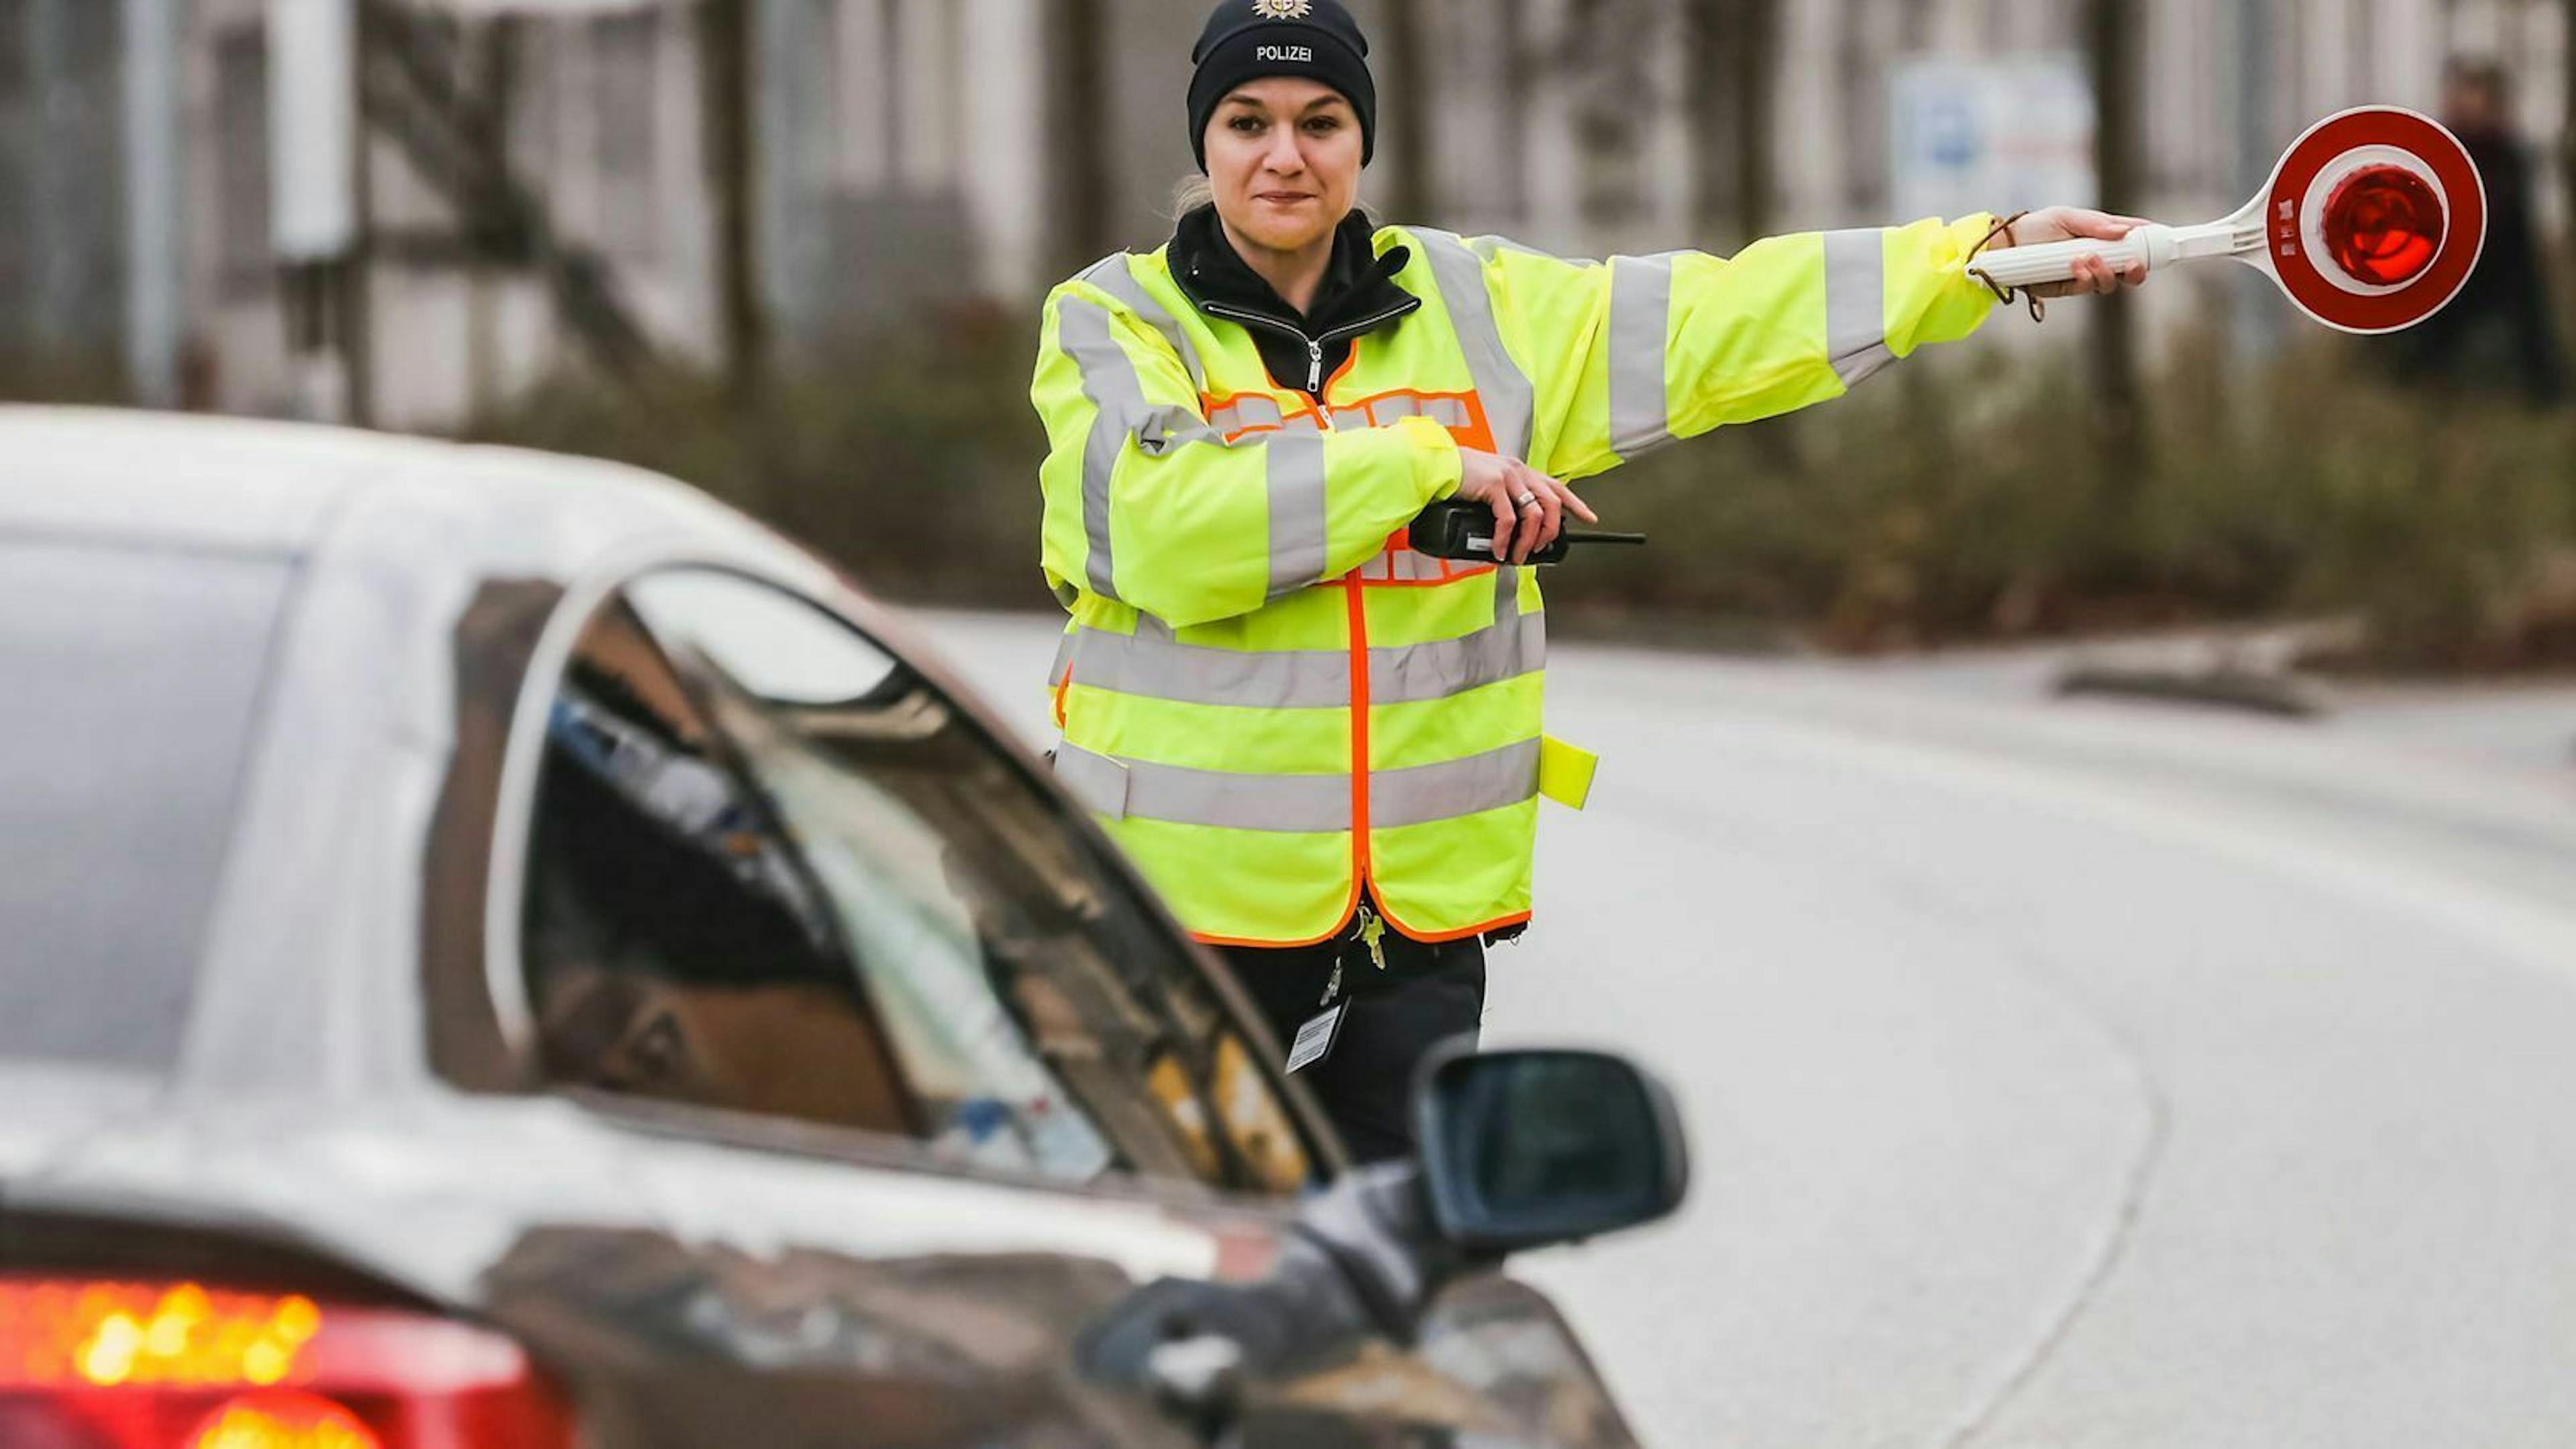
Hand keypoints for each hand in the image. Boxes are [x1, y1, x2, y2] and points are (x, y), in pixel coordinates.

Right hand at [1454, 450, 1597, 564]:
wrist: (1437, 464)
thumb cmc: (1459, 476)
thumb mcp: (1490, 483)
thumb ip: (1505, 497)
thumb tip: (1514, 526)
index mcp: (1520, 470)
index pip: (1556, 486)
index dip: (1575, 504)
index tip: (1588, 518)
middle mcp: (1518, 471)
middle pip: (1551, 503)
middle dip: (1550, 532)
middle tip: (1539, 548)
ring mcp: (1508, 476)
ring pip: (1534, 514)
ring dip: (1528, 541)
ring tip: (1519, 556)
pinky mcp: (1494, 486)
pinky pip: (1507, 520)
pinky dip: (1505, 540)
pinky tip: (1499, 550)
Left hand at [2009, 206, 2152, 298]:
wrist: (2008, 246)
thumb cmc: (2038, 226)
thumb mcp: (2066, 216)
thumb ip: (2095, 223)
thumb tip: (2125, 231)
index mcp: (2104, 233)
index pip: (2136, 236)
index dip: (2153, 239)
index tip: (2165, 238)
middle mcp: (2101, 255)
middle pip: (2131, 268)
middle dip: (2137, 269)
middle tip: (2131, 264)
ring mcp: (2088, 273)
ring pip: (2112, 282)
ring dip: (2106, 272)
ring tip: (2087, 259)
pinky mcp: (2071, 287)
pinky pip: (2088, 288)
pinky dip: (2086, 278)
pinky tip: (2074, 266)